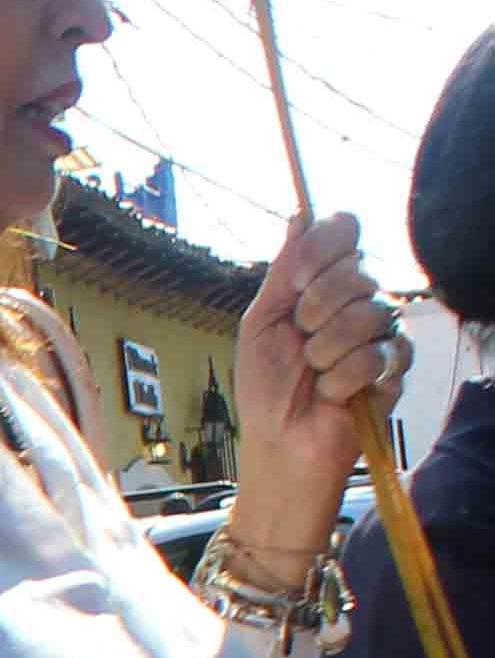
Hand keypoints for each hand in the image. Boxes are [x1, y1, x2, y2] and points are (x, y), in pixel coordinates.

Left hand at [222, 215, 409, 580]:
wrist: (280, 441)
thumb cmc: (265, 386)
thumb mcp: (261, 323)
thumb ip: (283, 271)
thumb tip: (298, 216)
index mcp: (324, 282)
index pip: (345, 231)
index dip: (323, 249)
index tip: (297, 281)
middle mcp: (358, 299)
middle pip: (357, 271)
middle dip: (315, 311)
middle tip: (300, 340)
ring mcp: (381, 331)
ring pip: (369, 313)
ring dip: (326, 350)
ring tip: (313, 372)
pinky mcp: (396, 367)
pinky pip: (379, 355)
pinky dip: (343, 378)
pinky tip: (332, 392)